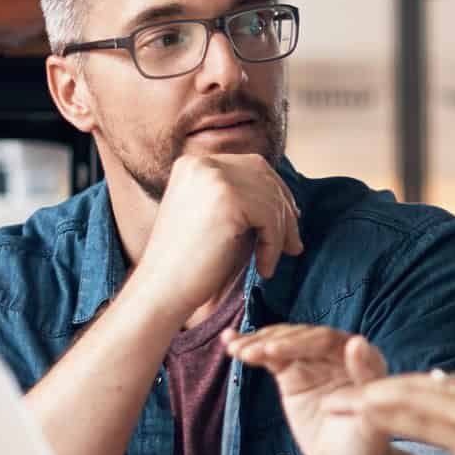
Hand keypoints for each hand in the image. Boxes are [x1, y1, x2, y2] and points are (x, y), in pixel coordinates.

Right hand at [129, 155, 302, 319]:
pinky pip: (270, 218)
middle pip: (266, 177)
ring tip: (271, 262)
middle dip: (285, 211)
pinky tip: (264, 269)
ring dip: (282, 234)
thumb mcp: (216, 219)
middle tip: (293, 245)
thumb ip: (243, 200)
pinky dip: (274, 246)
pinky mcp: (227, 199)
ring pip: (271, 199)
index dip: (276, 193)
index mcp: (194, 163)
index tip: (287, 223)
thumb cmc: (191, 263)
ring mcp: (213, 177)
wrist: (161, 291)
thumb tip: (289, 200)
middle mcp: (201, 163)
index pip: (253, 166)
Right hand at [225, 324, 391, 454]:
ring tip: (234, 349)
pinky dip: (251, 348)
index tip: (273, 351)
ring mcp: (313, 361)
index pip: (327, 342)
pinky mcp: (293, 372)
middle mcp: (338, 352)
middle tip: (248, 353)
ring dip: (258, 342)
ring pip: (284, 342)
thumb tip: (356, 341)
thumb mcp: (372, 415)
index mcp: (363, 356)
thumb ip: (366, 377)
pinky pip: (272, 356)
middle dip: (274, 342)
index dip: (299, 343)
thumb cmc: (366, 442)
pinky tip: (230, 341)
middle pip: (301, 337)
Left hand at [331, 371, 454, 454]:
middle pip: (409, 386)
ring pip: (407, 398)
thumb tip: (452, 421)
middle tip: (329, 396)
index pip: (424, 387)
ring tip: (330, 406)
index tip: (355, 400)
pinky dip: (386, 417)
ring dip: (365, 401)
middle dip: (367, 390)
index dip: (386, 393)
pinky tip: (359, 419)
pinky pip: (419, 420)